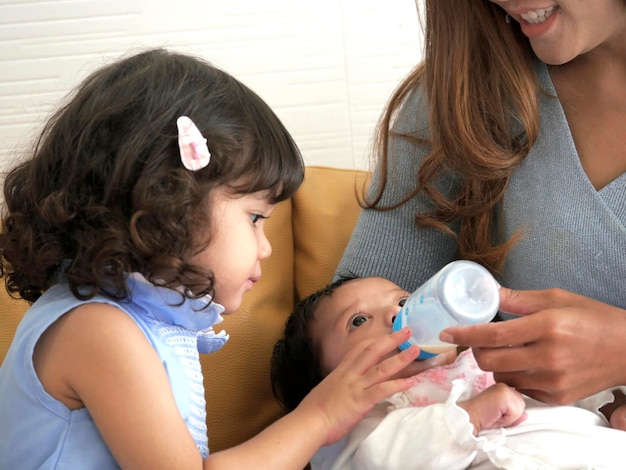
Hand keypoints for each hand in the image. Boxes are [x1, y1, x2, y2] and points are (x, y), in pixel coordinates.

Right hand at [296, 327, 419, 444]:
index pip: (359, 349)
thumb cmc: (313, 410)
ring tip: (416, 350)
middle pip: (373, 351)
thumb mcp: (326, 390)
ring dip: (400, 359)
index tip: (387, 334)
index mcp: (341, 371)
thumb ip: (338, 386)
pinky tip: (410, 383)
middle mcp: (350, 374)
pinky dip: (396, 385)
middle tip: (407, 331)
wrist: (308, 422)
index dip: (375, 340)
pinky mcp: (361, 401)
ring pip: (381, 368)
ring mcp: (356, 386)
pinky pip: (382, 390)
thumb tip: (343, 388)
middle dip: (391, 340)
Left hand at [440, 287, 625, 404]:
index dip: (465, 334)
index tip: (447, 333)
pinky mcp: (558, 398)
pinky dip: (515, 377)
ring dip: (495, 364)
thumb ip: (517, 299)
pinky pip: (521, 389)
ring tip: (506, 350)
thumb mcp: (556, 298)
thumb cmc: (593, 318)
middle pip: (490, 361)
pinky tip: (525, 363)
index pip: (494, 334)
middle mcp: (549, 356)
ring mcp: (554, 381)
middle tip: (479, 339)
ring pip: (502, 377)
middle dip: (476, 350)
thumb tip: (486, 290)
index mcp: (547, 326)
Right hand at [458, 383, 526, 434]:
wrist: (469, 416)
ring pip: (520, 409)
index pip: (519, 402)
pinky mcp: (504, 395)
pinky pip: (516, 413)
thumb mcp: (501, 416)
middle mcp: (504, 386)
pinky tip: (496, 415)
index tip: (497, 413)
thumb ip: (514, 414)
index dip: (511, 412)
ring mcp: (505, 389)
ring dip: (510, 417)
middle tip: (496, 415)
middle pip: (522, 405)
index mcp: (503, 388)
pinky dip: (508, 419)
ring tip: (496, 415)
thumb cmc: (481, 417)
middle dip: (512, 415)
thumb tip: (525, 415)